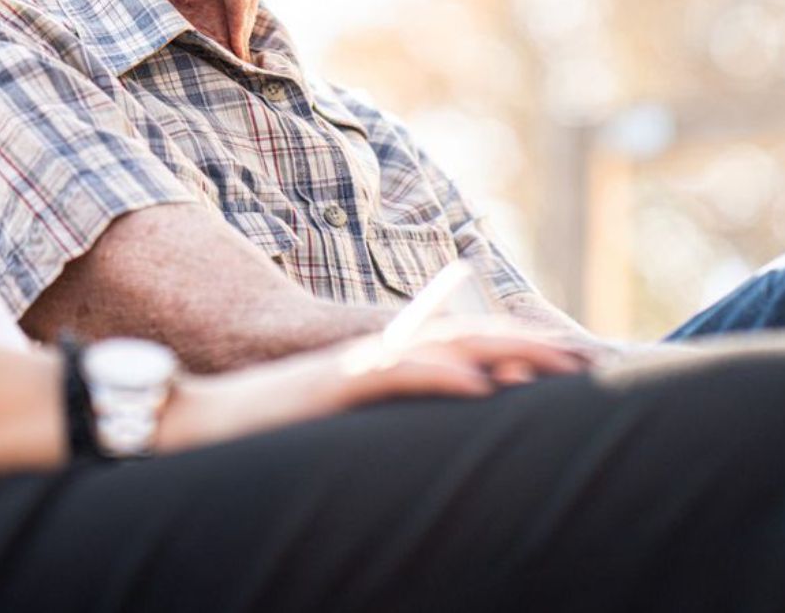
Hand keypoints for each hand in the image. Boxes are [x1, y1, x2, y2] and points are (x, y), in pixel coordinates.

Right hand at [158, 320, 586, 453]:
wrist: (196, 424)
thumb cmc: (267, 437)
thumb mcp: (343, 433)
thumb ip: (388, 426)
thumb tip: (442, 441)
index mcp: (385, 366)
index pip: (464, 350)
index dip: (520, 352)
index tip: (573, 366)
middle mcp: (377, 357)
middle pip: (468, 342)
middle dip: (531, 349)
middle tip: (588, 361)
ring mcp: (356, 368)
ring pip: (443, 351)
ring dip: (502, 355)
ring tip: (554, 366)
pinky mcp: (332, 388)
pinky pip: (395, 376)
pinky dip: (439, 377)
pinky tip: (478, 385)